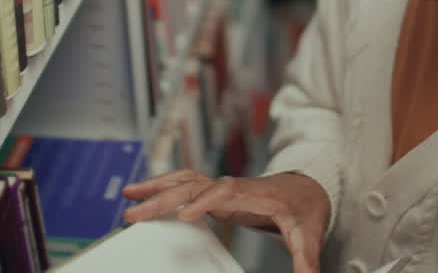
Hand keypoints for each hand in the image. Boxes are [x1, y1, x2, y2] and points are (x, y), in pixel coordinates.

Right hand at [122, 170, 330, 272]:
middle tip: (135, 213)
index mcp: (254, 194)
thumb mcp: (308, 234)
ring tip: (129, 194)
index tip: (186, 214)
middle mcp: (233, 186)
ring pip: (185, 180)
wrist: (307, 187)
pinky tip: (145, 193)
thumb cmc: (304, 207)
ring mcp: (222, 187)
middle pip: (194, 185)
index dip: (205, 200)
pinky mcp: (216, 192)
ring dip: (156, 186)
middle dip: (163, 197)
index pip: (225, 192)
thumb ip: (306, 258)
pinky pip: (185, 184)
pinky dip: (164, 186)